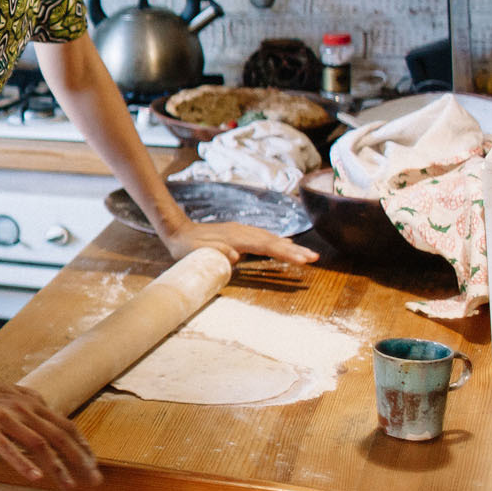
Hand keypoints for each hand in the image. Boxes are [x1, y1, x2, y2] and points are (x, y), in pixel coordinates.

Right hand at [0, 382, 102, 488]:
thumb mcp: (10, 396)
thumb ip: (31, 404)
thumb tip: (50, 414)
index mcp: (31, 403)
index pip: (65, 425)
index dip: (82, 446)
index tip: (94, 465)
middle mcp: (22, 408)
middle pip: (58, 436)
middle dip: (79, 460)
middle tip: (94, 481)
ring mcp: (4, 416)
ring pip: (38, 443)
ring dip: (57, 467)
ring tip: (69, 486)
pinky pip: (6, 446)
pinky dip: (22, 463)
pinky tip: (35, 478)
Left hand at [159, 217, 316, 265]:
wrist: (177, 230)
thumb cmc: (187, 246)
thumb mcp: (199, 253)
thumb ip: (217, 253)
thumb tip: (235, 256)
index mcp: (235, 238)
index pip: (265, 246)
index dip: (284, 253)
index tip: (302, 259)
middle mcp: (242, 232)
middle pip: (273, 241)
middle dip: (295, 250)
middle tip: (314, 259)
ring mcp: (242, 231)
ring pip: (270, 238)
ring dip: (289, 247)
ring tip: (307, 255)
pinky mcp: (240, 233)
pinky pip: (264, 238)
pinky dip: (278, 242)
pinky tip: (286, 245)